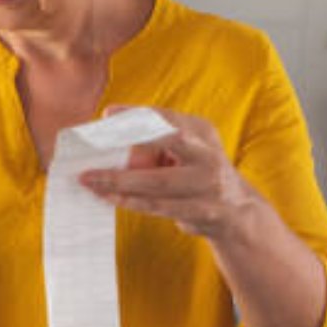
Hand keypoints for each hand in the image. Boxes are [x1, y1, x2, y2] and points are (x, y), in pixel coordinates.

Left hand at [79, 106, 259, 240]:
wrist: (237, 212)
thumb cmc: (196, 175)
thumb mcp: (184, 152)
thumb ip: (154, 145)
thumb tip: (108, 140)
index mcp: (202, 132)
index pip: (167, 117)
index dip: (138, 114)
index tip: (108, 113)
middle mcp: (208, 155)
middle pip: (170, 140)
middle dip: (130, 143)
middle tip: (94, 147)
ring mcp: (208, 184)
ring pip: (158, 181)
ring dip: (119, 182)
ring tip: (89, 181)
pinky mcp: (203, 211)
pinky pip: (159, 206)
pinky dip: (131, 201)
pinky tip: (108, 197)